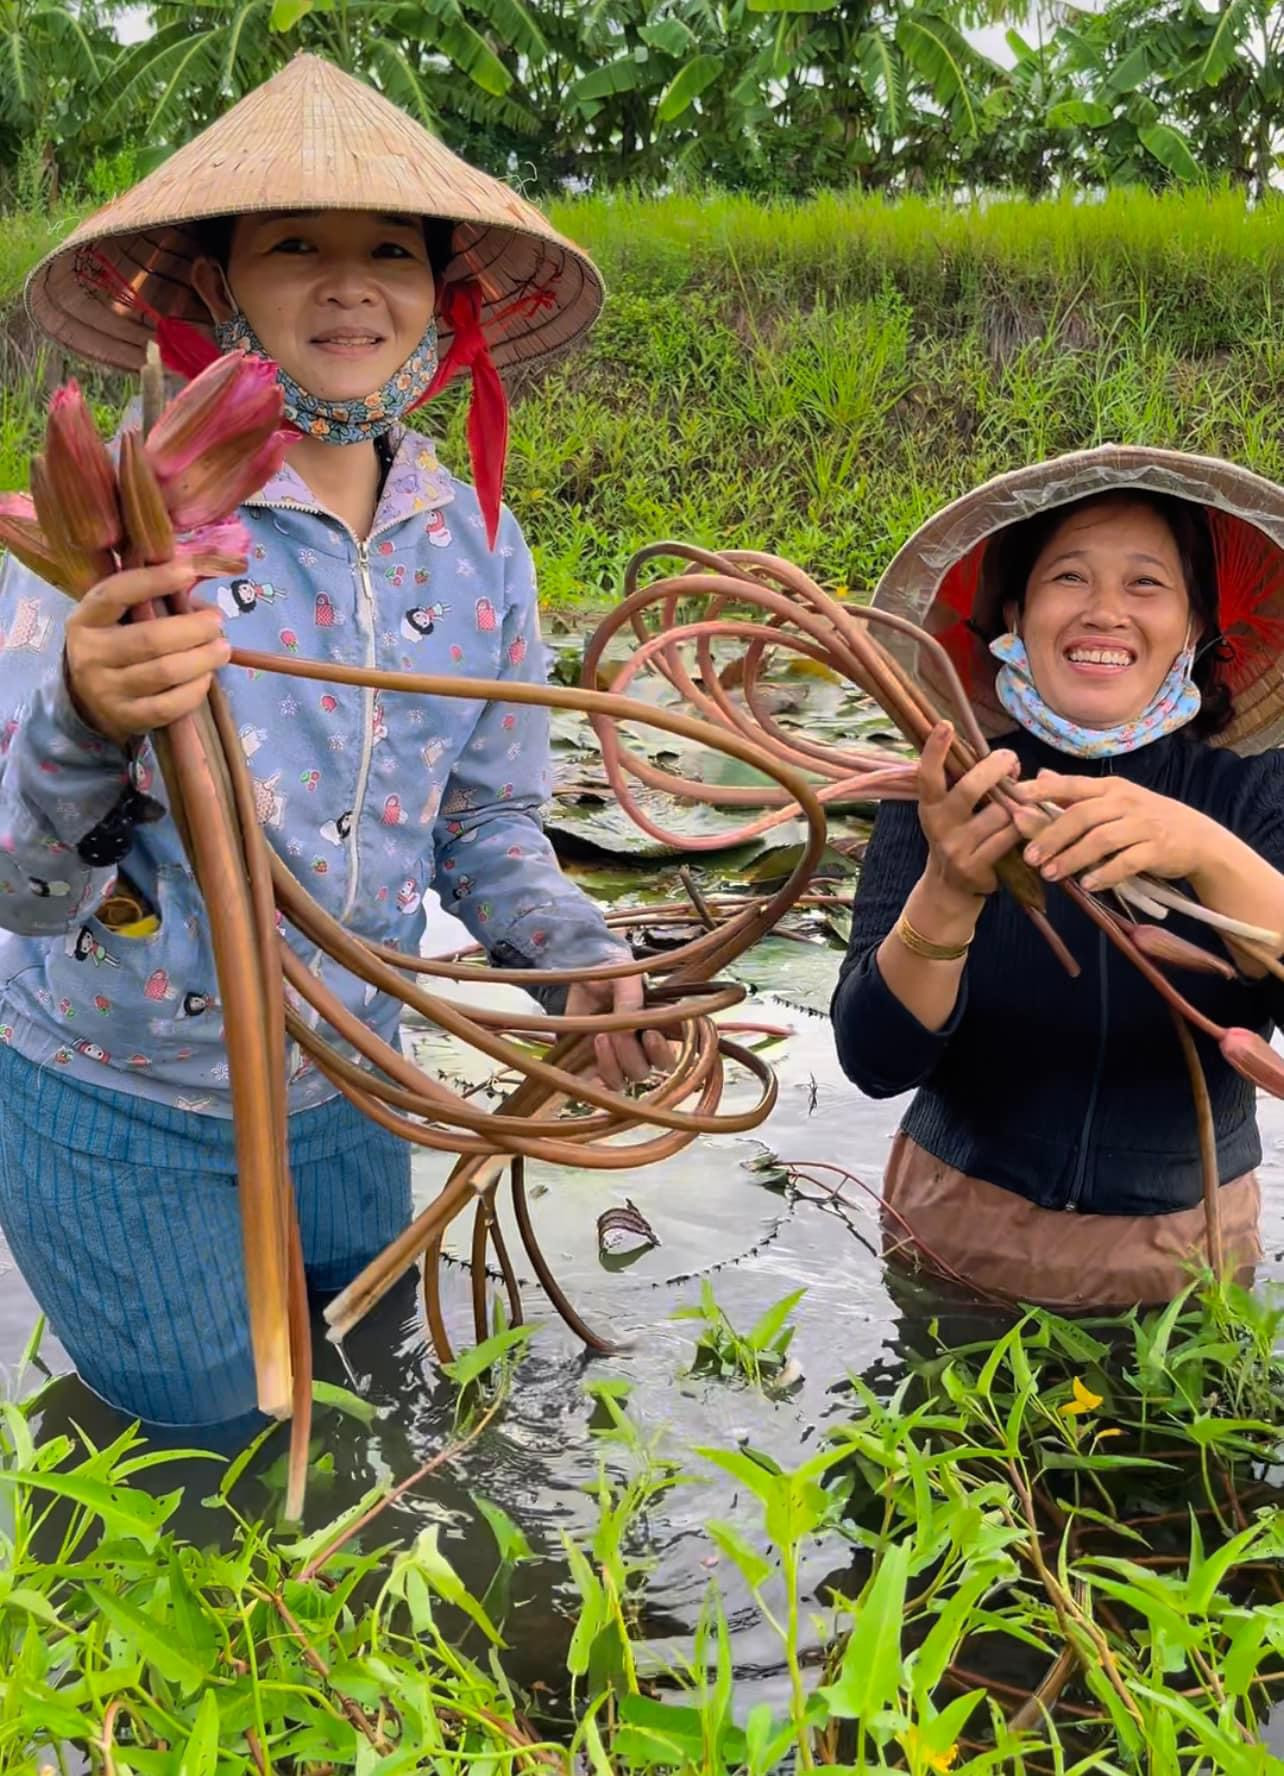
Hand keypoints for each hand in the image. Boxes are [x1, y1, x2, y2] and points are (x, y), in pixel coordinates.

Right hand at [64, 561, 230, 746]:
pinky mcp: (126, 718)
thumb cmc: (115, 644)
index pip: (116, 594)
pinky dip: (195, 690)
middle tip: (217, 622)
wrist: (89, 698)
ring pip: (164, 673)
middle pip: (150, 639)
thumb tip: (203, 598)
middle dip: (193, 629)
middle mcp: (89, 655)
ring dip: (203, 659)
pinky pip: (169, 706)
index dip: (154, 581)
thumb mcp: (118, 617)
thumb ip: (150, 600)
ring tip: (222, 649)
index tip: (188, 571)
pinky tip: (206, 677)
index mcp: (85, 619)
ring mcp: (106, 690)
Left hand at [565, 973, 672, 1092]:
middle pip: (644, 1072)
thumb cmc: (613, 972)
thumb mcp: (626, 979)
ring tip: (600, 1037)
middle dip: (630, 1055)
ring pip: (622, 1081)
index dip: (662, 1053)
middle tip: (617, 1033)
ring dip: (611, 1064)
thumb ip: (632, 1001)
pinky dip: (593, 1081)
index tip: (649, 1034)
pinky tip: (589, 1058)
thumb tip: (630, 1031)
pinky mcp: (592, 1065)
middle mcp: (640, 1050)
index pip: (669, 1057)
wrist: (583, 970)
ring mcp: (616, 1060)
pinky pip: (597, 1086)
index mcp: (658, 1031)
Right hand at [917, 721, 1023, 901]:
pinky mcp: (975, 867)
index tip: (946, 724)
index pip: (928, 775)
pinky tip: (1028, 824)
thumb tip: (1008, 761)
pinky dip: (1023, 827)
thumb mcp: (951, 810)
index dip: (934, 750)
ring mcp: (956, 848)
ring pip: (999, 814)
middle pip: (969, 789)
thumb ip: (969, 784)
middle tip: (1009, 759)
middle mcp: (938, 825)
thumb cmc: (960, 835)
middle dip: (994, 769)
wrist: (950, 886)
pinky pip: (1009, 837)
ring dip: (1016, 804)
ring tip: (1022, 802)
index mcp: (930, 805)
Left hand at [1010, 771, 1216, 891]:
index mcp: (1111, 788)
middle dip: (1052, 836)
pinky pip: (1128, 861)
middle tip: (1030, 857)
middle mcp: (1126, 802)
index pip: (1072, 785)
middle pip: (1082, 815)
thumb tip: (1041, 774)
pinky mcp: (1158, 849)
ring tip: (1051, 874)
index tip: (1016, 796)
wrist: (1199, 840)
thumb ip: (1078, 794)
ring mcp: (1144, 824)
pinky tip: (1088, 885)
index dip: (1044, 789)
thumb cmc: (1148, 821)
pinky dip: (1106, 874)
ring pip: (1101, 839)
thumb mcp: (1115, 801)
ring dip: (1073, 858)